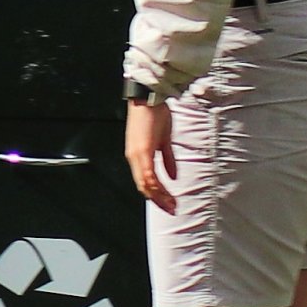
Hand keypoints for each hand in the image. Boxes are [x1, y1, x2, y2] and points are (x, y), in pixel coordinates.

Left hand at [125, 98, 176, 213]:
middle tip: (171, 209)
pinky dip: (157, 185)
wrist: (148, 97)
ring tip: (172, 205)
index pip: (144, 183)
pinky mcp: (142, 150)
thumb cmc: (154, 114)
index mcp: (137, 156)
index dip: (156, 196)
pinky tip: (167, 192)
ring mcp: (136, 155)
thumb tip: (173, 177)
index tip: (168, 204)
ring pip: (145, 184)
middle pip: (144, 187)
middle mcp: (134, 158)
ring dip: (160, 196)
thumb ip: (167, 160)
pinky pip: (148, 173)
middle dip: (158, 201)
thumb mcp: (163, 140)